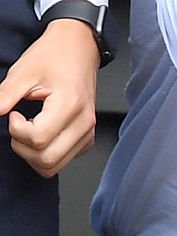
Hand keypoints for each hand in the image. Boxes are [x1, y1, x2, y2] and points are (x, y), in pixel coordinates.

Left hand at [0, 20, 99, 176]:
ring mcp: (87, 133)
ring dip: (33, 155)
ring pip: (55, 165)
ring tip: (28, 131)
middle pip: (47, 160)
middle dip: (23, 147)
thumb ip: (3, 96)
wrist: (79, 48)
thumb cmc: (55, 56)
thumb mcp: (22, 72)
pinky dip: (46, 153)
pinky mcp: (87, 138)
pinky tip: (41, 133)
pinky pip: (63, 160)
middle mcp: (83, 124)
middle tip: (18, 125)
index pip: (39, 139)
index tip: (14, 113)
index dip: (17, 130)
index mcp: (70, 105)